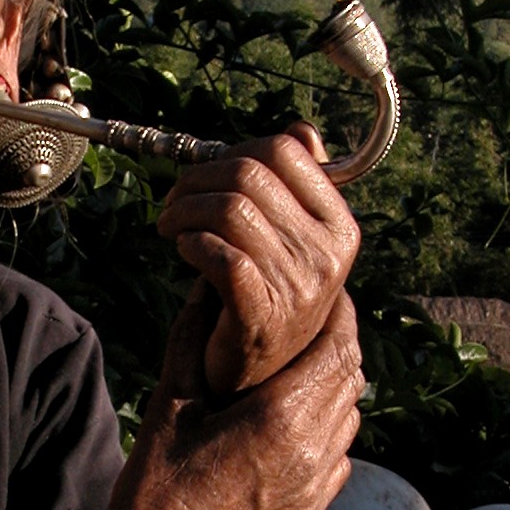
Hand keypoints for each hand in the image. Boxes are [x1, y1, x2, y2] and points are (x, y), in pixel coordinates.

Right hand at [105, 288, 363, 509]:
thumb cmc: (157, 484)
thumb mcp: (169, 402)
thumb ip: (191, 339)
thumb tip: (205, 288)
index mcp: (280, 417)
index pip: (338, 348)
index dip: (341, 315)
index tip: (330, 295)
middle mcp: (312, 449)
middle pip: (351, 378)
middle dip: (340, 345)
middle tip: (318, 324)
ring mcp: (318, 485)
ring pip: (351, 416)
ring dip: (337, 387)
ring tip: (309, 369)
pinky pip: (340, 456)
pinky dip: (331, 430)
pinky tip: (301, 422)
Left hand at [154, 127, 358, 394]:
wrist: (259, 378)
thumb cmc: (267, 297)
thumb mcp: (292, 238)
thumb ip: (295, 188)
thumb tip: (302, 131)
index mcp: (339, 227)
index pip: (284, 151)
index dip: (233, 151)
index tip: (207, 173)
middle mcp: (326, 255)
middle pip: (249, 174)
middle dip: (198, 177)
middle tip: (174, 199)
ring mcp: (297, 289)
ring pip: (229, 210)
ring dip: (185, 210)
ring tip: (170, 225)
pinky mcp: (261, 317)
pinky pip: (220, 256)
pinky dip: (191, 244)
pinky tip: (183, 249)